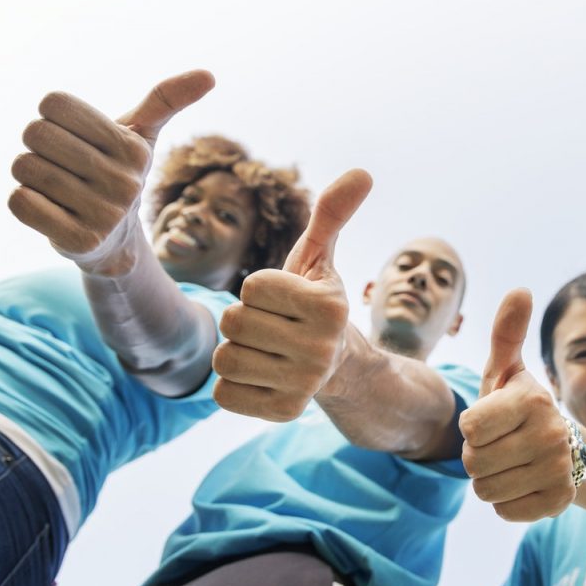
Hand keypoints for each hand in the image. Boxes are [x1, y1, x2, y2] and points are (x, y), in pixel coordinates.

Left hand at [8, 70, 215, 274]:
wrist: (115, 243)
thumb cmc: (118, 174)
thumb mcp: (142, 135)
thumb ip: (166, 99)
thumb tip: (209, 75)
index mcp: (134, 148)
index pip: (54, 103)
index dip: (52, 118)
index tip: (73, 138)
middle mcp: (124, 182)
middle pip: (35, 133)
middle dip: (37, 147)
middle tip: (61, 165)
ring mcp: (103, 214)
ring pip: (24, 167)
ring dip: (29, 176)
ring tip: (57, 189)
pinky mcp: (78, 240)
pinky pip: (20, 202)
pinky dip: (25, 201)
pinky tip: (50, 209)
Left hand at [212, 169, 372, 420]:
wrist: (337, 367)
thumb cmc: (313, 303)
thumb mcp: (319, 258)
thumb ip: (331, 214)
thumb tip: (362, 172)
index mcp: (329, 306)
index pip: (252, 286)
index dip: (259, 290)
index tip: (284, 302)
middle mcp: (322, 348)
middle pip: (234, 322)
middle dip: (246, 322)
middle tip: (273, 329)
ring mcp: (304, 385)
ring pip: (224, 359)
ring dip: (238, 352)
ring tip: (267, 352)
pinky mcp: (284, 413)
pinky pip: (223, 393)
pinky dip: (235, 385)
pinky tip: (263, 378)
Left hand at [458, 289, 574, 521]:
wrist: (568, 450)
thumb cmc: (521, 407)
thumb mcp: (508, 372)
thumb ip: (506, 334)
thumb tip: (520, 290)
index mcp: (533, 400)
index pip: (468, 428)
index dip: (472, 427)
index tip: (492, 420)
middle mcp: (552, 435)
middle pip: (473, 463)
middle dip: (478, 456)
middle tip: (501, 444)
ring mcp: (560, 471)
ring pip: (485, 491)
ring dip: (490, 481)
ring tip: (512, 463)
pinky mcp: (560, 502)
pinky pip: (505, 511)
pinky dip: (508, 502)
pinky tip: (524, 483)